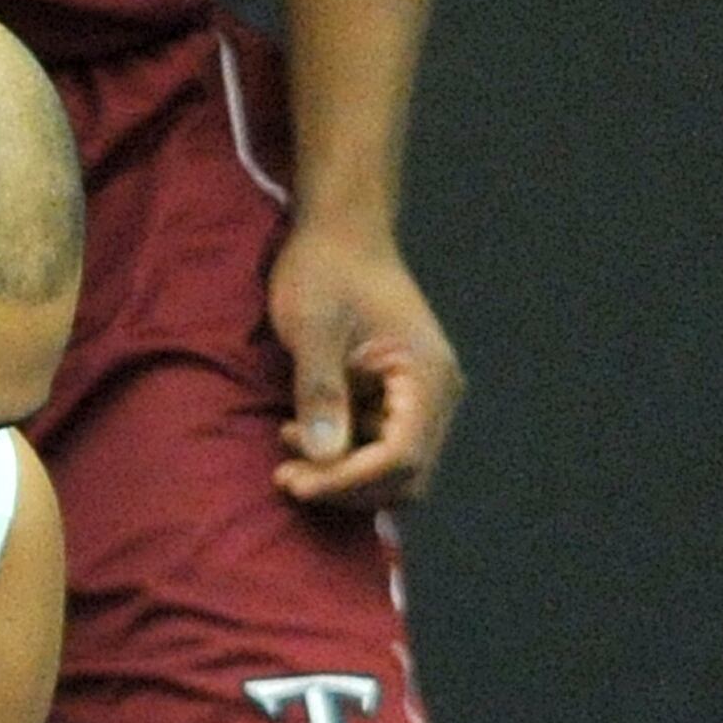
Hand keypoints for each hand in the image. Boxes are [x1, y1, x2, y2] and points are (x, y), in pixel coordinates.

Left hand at [266, 219, 464, 507]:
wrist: (340, 235)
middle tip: (286, 476)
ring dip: (341, 477)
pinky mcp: (398, 403)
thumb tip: (325, 454)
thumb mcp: (312, 326)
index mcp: (426, 374)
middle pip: (405, 478)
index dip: (349, 481)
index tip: (296, 482)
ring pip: (393, 473)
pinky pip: (378, 453)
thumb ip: (319, 389)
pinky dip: (342, 459)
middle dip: (345, 487)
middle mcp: (436, 395)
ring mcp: (421, 401)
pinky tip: (301, 434)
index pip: (400, 458)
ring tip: (289, 447)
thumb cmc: (326, 269)